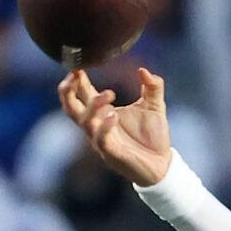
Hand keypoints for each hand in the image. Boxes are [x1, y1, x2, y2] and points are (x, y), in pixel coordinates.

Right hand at [61, 67, 173, 188]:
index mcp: (103, 112)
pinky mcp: (111, 154)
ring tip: (110, 93)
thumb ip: (152, 87)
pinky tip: (114, 114)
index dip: (76, 79)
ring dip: (93, 105)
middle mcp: (97, 126)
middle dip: (67, 90)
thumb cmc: (154, 137)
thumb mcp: (155, 106)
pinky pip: (101, 139)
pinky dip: (105, 126)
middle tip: (75, 74)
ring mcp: (102, 140)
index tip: (78, 65)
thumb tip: (143, 70)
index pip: (81, 93)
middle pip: (70, 107)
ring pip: (85, 122)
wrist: (163, 165)